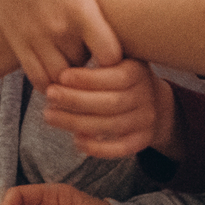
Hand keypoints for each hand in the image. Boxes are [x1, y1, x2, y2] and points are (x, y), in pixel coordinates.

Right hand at [0, 0, 121, 87]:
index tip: (112, 51)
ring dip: (69, 75)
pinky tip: (53, 70)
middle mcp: (58, 27)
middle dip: (91, 65)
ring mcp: (35, 37)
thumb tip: (106, 10)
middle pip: (85, 68)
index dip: (115, 59)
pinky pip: (36, 78)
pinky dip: (48, 82)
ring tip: (71, 60)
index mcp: (79, 7)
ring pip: (60, 79)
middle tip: (90, 54)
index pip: (109, 54)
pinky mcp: (17, 42)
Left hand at [44, 59, 178, 160]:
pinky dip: (98, 148)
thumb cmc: (120, 74)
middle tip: (50, 95)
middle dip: (76, 101)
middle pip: (111, 103)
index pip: (116, 78)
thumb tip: (62, 58)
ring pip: (111, 126)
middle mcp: (146, 96)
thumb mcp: (116, 58)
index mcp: (138, 71)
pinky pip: (120, 149)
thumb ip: (96, 55)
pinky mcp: (143, 141)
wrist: (154, 101)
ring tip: (50, 116)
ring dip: (77, 123)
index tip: (61, 76)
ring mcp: (146, 120)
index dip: (88, 79)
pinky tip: (76, 140)